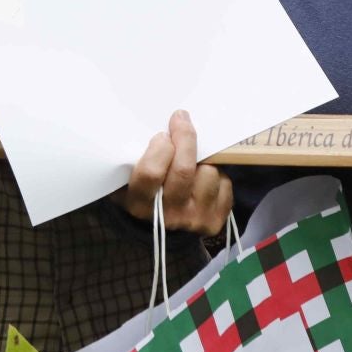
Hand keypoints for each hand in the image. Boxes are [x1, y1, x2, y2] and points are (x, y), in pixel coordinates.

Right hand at [114, 110, 232, 235]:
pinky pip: (224, 184)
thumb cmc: (144, 194)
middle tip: (181, 121)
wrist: (162, 230)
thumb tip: (161, 127)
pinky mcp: (215, 221)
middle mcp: (167, 215)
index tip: (162, 135)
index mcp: (139, 204)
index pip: (151, 172)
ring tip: (193, 160)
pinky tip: (203, 178)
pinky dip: (217, 175)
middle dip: (185, 137)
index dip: (159, 147)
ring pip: (208, 173)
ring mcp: (193, 220)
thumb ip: (137, 157)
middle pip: (183, 169)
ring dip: (203, 160)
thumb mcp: (127, 179)